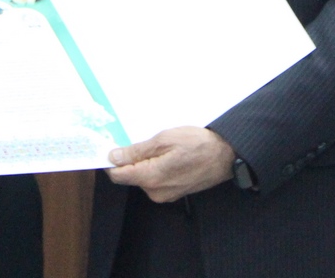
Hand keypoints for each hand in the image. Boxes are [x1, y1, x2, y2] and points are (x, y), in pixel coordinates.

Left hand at [106, 126, 236, 202]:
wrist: (226, 156)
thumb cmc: (197, 144)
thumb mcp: (164, 140)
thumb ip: (136, 151)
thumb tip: (113, 157)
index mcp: (151, 178)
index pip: (118, 175)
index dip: (110, 161)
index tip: (108, 146)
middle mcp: (155, 191)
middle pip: (129, 176)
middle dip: (130, 159)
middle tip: (141, 140)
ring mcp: (165, 195)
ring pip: (142, 178)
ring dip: (144, 162)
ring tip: (160, 146)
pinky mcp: (173, 193)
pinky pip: (155, 180)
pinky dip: (155, 168)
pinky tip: (167, 155)